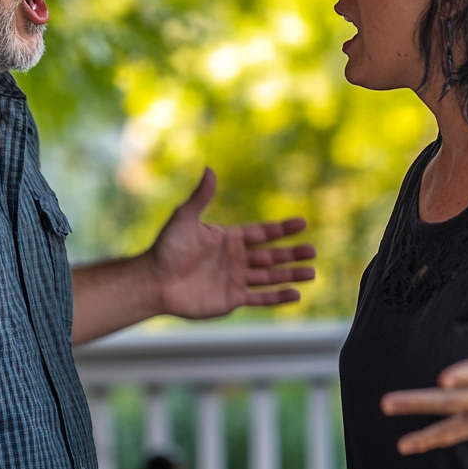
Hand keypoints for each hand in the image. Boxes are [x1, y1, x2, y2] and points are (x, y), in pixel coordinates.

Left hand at [146, 167, 315, 317]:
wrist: (154, 281)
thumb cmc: (167, 249)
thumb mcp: (184, 218)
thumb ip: (201, 196)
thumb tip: (210, 169)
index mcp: (228, 238)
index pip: (262, 233)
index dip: (282, 229)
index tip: (302, 223)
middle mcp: (235, 258)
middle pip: (271, 255)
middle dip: (292, 254)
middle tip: (313, 251)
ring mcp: (235, 279)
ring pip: (270, 277)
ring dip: (290, 274)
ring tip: (312, 273)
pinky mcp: (231, 299)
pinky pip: (260, 298)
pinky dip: (278, 297)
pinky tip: (295, 295)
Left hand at [381, 260, 467, 454]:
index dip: (467, 375)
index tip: (444, 378)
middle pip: (459, 400)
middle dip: (423, 401)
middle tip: (388, 402)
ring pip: (453, 420)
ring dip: (420, 423)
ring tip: (388, 411)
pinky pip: (456, 435)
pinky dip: (431, 441)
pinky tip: (405, 445)